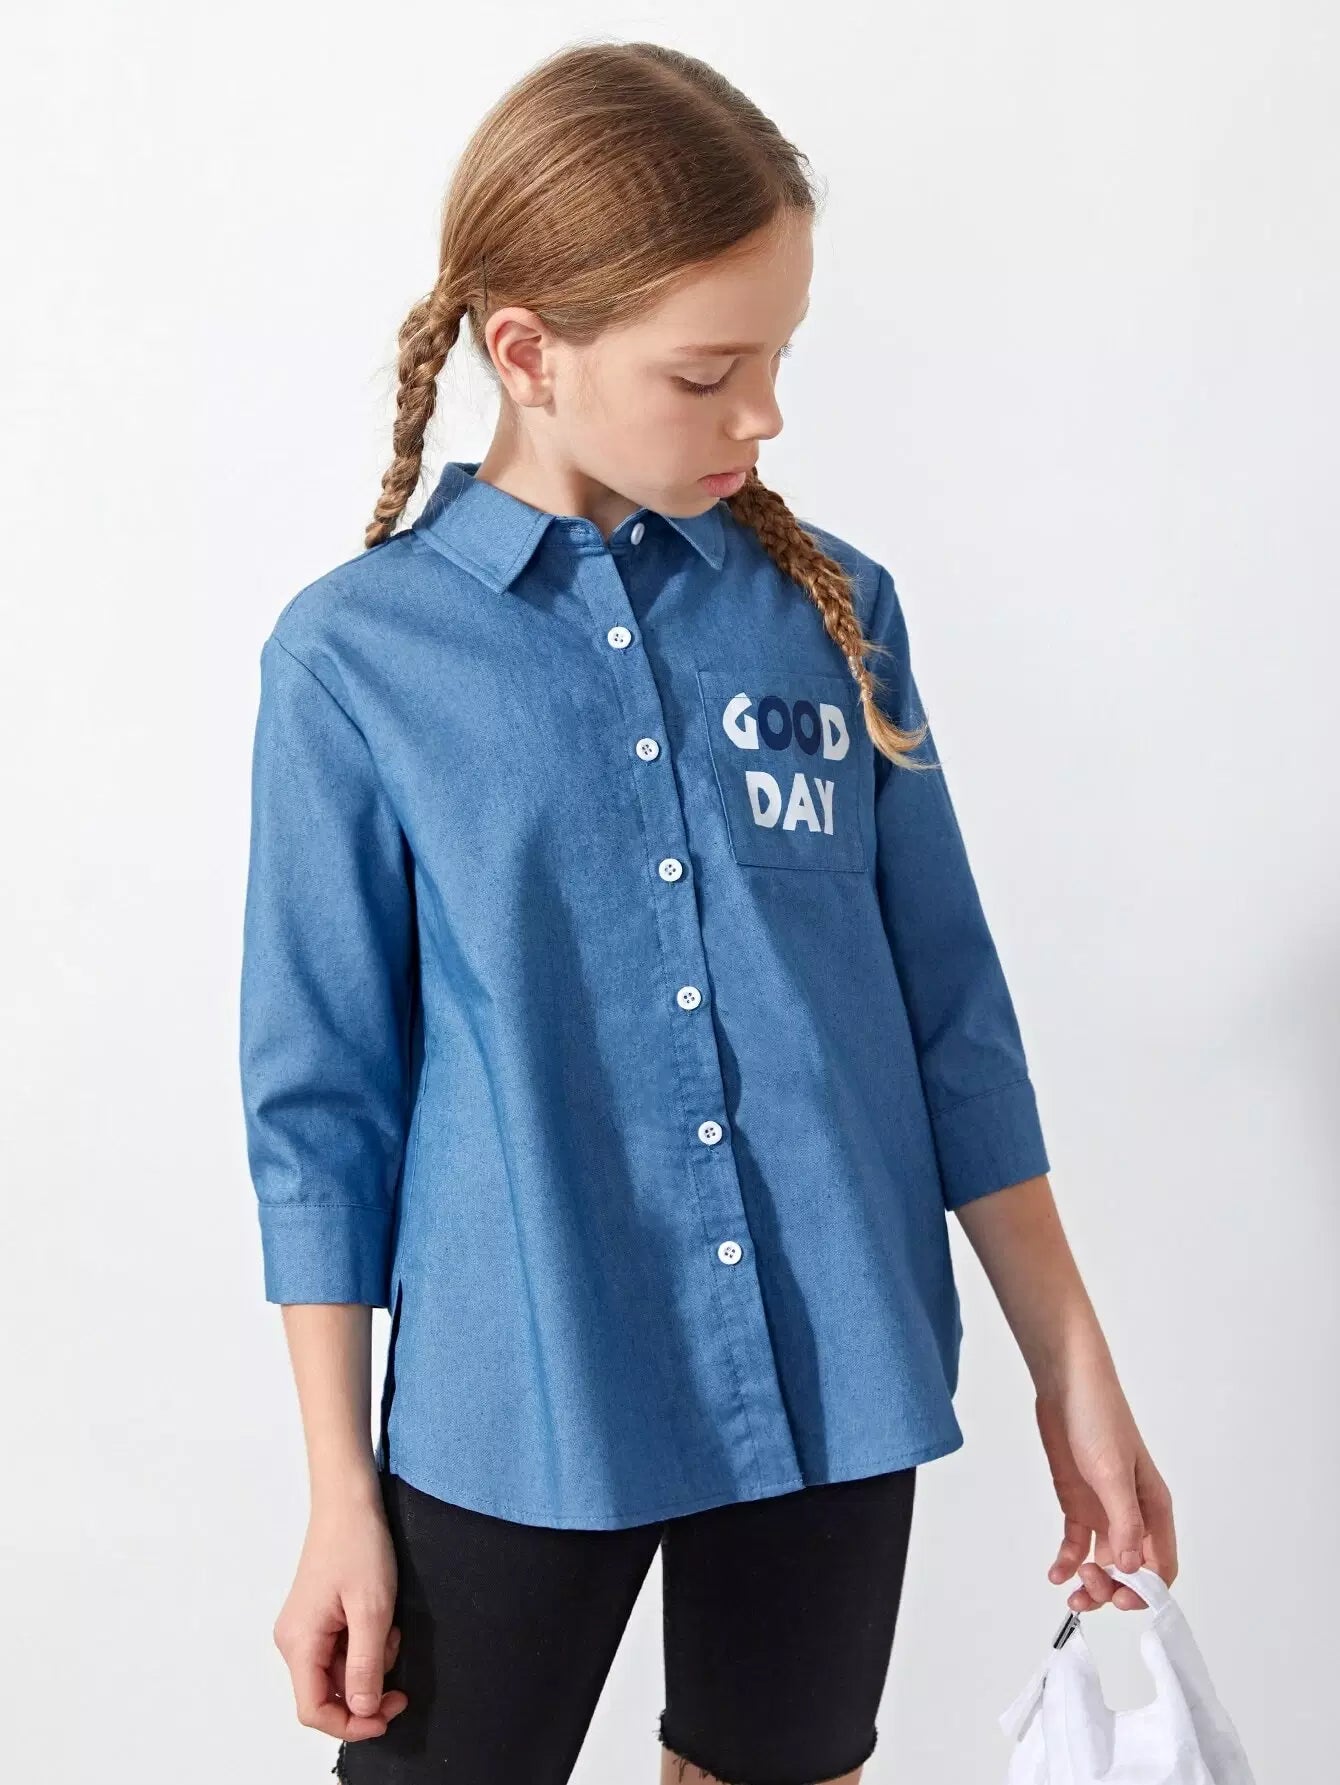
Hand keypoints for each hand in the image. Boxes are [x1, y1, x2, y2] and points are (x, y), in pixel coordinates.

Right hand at [272, 1484, 409, 1738]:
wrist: (349, 1500)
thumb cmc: (358, 1543)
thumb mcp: (372, 1609)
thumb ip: (366, 1664)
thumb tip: (361, 1710)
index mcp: (299, 1642)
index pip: (314, 1710)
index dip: (351, 1723)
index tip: (387, 1715)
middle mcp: (294, 1640)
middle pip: (328, 1692)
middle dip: (367, 1685)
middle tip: (396, 1661)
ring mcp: (305, 1628)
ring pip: (339, 1670)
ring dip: (371, 1660)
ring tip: (389, 1625)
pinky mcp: (318, 1617)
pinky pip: (342, 1648)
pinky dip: (366, 1643)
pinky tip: (380, 1617)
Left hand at [1035, 1362, 1177, 1612]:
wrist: (1066, 1383)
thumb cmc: (1099, 1417)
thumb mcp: (1112, 1472)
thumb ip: (1124, 1522)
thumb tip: (1130, 1569)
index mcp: (1154, 1507)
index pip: (1161, 1565)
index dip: (1145, 1590)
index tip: (1120, 1599)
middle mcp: (1132, 1513)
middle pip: (1132, 1570)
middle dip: (1114, 1589)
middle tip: (1088, 1589)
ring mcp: (1104, 1508)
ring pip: (1105, 1561)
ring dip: (1091, 1582)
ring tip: (1070, 1590)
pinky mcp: (1078, 1501)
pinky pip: (1078, 1542)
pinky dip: (1069, 1560)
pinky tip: (1056, 1572)